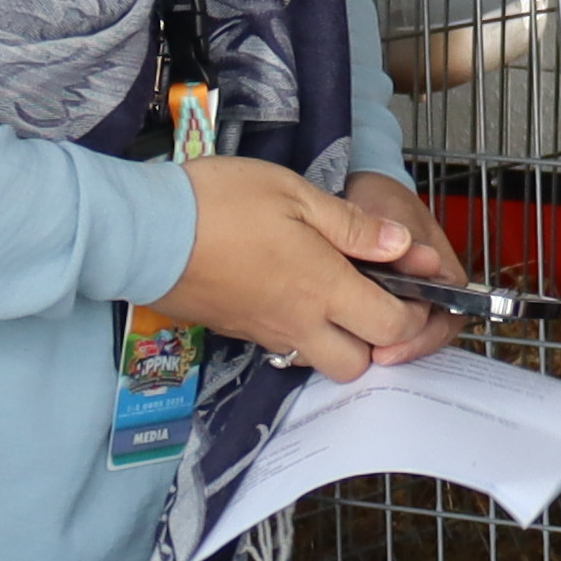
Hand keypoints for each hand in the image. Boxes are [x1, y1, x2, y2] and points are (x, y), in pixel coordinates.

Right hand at [154, 158, 422, 380]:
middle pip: (358, 365)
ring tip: (333, 295)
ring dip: (337, 341)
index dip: (415, 313)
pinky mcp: (237, 331)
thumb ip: (353, 225)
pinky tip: (291, 291)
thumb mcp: (295, 194)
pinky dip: (300, 332)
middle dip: (376, 342)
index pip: (391, 327)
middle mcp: (298, 322)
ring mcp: (265, 332)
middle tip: (375, 299)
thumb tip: (401, 245)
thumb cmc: (219, 203)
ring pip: (319, 362)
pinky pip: (283, 347)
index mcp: (323, 288)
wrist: (144, 232)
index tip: (415, 285)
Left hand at [340, 174, 463, 366]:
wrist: (368, 194)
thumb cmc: (388, 203)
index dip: (423, 337)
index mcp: (446, 275)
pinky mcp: (385, 302)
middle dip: (402, 348)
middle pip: (426, 334)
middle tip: (373, 356)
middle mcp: (432, 292)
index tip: (393, 344)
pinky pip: (382, 327)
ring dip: (382, 344)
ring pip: (404, 335)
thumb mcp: (394, 217)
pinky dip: (367, 335)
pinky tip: (345, 336)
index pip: (449, 317)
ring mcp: (409, 300)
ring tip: (357, 352)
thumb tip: (411, 264)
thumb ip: (402, 241)